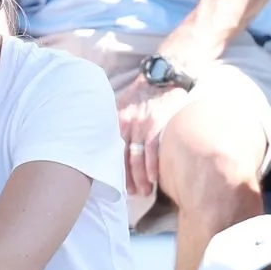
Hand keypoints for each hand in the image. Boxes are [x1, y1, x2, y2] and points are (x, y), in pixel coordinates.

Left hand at [114, 79, 192, 197]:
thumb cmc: (142, 92)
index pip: (109, 150)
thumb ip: (116, 122)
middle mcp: (124, 125)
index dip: (110, 169)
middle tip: (130, 194)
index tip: (111, 184)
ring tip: (143, 192)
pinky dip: (152, 166)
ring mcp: (140, 125)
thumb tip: (108, 141)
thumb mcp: (121, 103)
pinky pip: (151, 150)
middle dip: (126, 179)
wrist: (162, 75)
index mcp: (115, 121)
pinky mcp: (156, 125)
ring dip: (140, 178)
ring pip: (136, 158)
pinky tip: (152, 179)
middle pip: (121, 158)